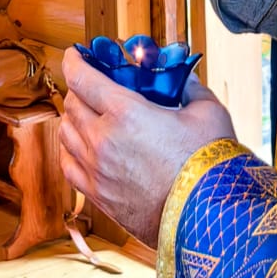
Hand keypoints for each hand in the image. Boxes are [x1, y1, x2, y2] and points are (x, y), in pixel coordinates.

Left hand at [60, 49, 235, 247]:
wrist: (211, 222)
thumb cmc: (211, 168)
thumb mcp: (208, 113)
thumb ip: (191, 89)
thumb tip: (183, 78)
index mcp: (126, 113)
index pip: (81, 78)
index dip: (74, 61)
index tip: (75, 54)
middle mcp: (103, 140)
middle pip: (72, 104)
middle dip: (78, 88)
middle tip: (91, 84)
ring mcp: (97, 170)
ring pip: (65, 133)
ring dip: (73, 118)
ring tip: (87, 113)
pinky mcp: (98, 196)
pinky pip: (68, 165)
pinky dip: (69, 150)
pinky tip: (81, 146)